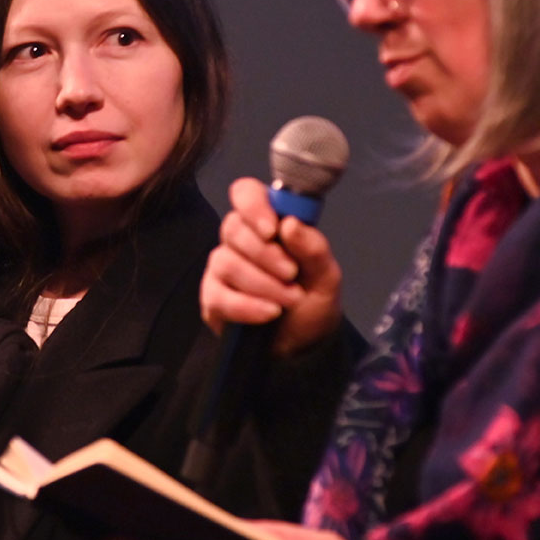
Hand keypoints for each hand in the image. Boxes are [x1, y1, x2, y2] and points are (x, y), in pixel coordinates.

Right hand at [201, 178, 343, 355]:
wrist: (303, 346)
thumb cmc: (313, 301)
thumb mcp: (326, 277)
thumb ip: (314, 248)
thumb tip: (290, 224)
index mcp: (268, 222)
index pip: (245, 193)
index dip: (253, 205)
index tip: (271, 228)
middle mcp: (240, 240)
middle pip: (234, 228)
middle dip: (266, 254)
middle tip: (292, 275)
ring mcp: (222, 268)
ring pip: (227, 262)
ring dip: (263, 284)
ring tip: (289, 300)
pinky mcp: (213, 298)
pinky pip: (219, 295)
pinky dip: (247, 305)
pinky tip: (269, 314)